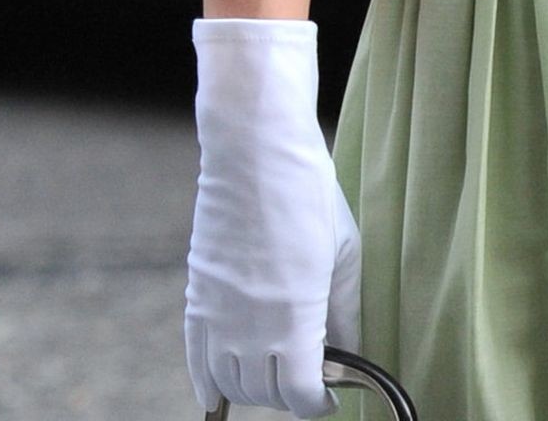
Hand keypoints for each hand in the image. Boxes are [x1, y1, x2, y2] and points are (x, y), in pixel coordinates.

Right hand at [184, 17, 361, 417]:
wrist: (254, 151)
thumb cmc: (309, 194)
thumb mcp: (344, 252)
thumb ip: (346, 312)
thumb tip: (352, 353)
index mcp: (293, 318)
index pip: (300, 394)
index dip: (318, 403)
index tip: (331, 397)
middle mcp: (248, 327)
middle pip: (264, 393)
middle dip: (291, 395)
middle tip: (310, 379)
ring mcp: (216, 315)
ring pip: (229, 384)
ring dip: (253, 391)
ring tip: (276, 377)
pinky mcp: (195, 297)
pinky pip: (194, 362)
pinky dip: (207, 386)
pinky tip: (218, 397)